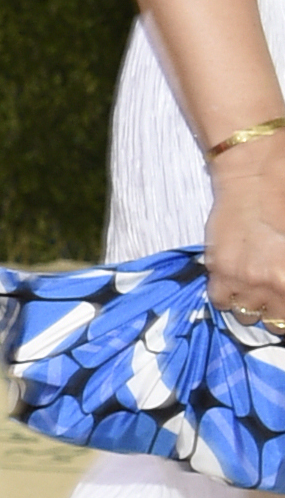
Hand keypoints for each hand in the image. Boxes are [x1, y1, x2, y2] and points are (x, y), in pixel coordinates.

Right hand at [205, 137, 284, 327]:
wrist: (255, 175)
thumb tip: (284, 281)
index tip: (283, 299)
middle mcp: (274, 284)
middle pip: (277, 321)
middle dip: (278, 309)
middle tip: (276, 289)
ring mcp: (245, 281)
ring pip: (249, 317)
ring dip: (255, 305)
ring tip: (258, 288)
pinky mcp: (219, 271)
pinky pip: (221, 303)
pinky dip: (228, 296)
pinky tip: (236, 282)